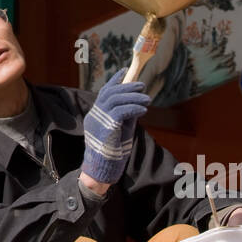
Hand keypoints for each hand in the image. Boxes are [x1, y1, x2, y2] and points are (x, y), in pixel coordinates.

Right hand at [81, 67, 148, 186]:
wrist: (102, 169)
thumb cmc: (112, 152)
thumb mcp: (120, 130)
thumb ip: (125, 116)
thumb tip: (137, 103)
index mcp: (95, 115)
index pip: (104, 92)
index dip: (114, 80)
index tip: (125, 72)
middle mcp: (94, 115)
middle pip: (110, 93)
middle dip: (127, 86)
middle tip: (142, 85)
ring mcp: (98, 120)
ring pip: (115, 99)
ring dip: (134, 96)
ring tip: (147, 98)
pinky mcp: (106, 126)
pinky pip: (121, 111)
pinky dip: (134, 108)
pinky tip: (143, 109)